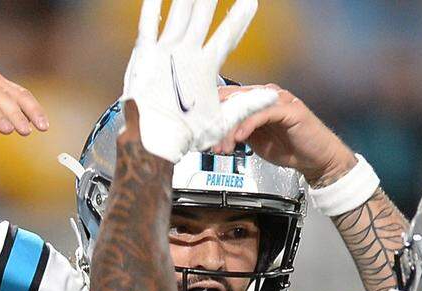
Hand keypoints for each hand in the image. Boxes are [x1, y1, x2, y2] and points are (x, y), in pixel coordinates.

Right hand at [122, 0, 278, 162]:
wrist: (158, 146)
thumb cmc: (186, 137)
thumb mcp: (224, 121)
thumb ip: (248, 105)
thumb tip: (274, 94)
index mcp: (205, 68)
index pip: (226, 36)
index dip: (238, 19)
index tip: (251, 1)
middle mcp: (187, 56)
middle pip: (202, 18)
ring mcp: (167, 54)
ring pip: (179, 16)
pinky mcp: (146, 58)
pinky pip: (148, 28)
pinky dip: (151, 10)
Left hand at [215, 84, 356, 185]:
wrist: (317, 160)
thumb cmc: (290, 148)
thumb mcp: (256, 141)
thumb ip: (238, 132)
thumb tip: (216, 134)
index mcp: (258, 101)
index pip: (230, 98)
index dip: (213, 113)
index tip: (201, 130)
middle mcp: (267, 96)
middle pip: (234, 100)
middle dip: (218, 122)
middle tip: (209, 140)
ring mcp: (279, 100)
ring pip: (246, 106)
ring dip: (230, 127)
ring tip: (222, 145)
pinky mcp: (289, 110)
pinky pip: (263, 114)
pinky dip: (248, 125)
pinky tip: (239, 138)